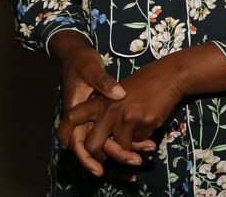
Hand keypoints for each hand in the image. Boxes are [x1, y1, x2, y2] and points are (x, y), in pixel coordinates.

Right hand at [48, 31, 153, 175]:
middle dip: (114, 156)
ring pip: (109, 142)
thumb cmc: (82, 62)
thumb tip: (118, 95)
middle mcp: (84, 119)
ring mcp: (95, 118)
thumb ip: (103, 83)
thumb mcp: (91, 70)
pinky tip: (149, 139)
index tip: (99, 168)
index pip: (75, 142)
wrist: (80, 55)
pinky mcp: (106, 115)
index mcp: (76, 112)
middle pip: (95, 148)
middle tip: (135, 161)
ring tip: (149, 147)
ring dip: (126, 148)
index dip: (86, 157)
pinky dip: (131, 137)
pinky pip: (117, 132)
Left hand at [57, 57, 185, 172]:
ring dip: (128, 146)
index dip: (65, 134)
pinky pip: (138, 141)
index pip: (72, 118)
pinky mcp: (143, 121)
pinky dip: (143, 138)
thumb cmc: (144, 85)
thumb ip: (105, 113)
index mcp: (99, 101)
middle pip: (92, 146)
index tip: (68, 144)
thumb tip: (97, 142)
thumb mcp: (116, 94)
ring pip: (119, 148)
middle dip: (101, 155)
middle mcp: (108, 110)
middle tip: (112, 152)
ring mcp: (125, 117)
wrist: (170, 75)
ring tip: (138, 131)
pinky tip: (149, 122)